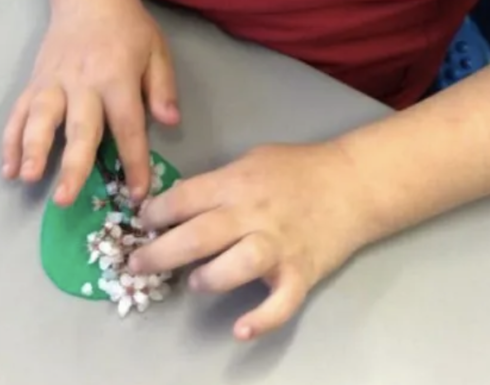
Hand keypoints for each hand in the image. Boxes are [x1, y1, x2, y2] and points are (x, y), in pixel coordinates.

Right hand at [2, 0, 178, 204]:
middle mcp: (83, 83)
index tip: (137, 194)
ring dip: (33, 149)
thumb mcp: (156, 51)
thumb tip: (170, 122)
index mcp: (117, 78)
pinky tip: (8, 167)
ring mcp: (54, 82)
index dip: (134, 162)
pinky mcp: (35, 81)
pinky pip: (18, 112)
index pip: (128, 127)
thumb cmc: (128, 28)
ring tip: (27, 178)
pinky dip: (10, 139)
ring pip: (41, 118)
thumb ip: (162, 88)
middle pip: (79, 128)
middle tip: (65, 199)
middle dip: (73, 165)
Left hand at [131, 142, 366, 340]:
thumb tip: (179, 203)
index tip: (140, 224)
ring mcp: (279, 244)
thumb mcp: (253, 160)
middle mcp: (254, 213)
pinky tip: (241, 328)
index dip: (156, 213)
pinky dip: (262, 318)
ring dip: (209, 277)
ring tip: (195, 282)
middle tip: (137, 265)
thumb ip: (219, 182)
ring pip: (237, 264)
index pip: (186, 198)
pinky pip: (281, 301)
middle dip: (161, 253)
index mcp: (238, 182)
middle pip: (200, 235)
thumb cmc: (298, 169)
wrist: (352, 183)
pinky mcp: (301, 272)